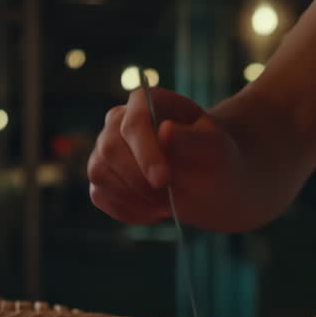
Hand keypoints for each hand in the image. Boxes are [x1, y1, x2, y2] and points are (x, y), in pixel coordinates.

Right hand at [88, 88, 242, 227]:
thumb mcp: (215, 148)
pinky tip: (153, 214)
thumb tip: (165, 130)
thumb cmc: (214, 156)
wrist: (210, 176)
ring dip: (132, 198)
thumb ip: (193, 140)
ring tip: (165, 207)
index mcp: (148, 102)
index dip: (145, 152)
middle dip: (139, 181)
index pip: (134, 122)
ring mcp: (106, 148)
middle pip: (110, 148)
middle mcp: (119, 121)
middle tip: (169, 201)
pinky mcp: (103, 175)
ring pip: (99, 172)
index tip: (163, 180)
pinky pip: (99, 194)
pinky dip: (125, 210)